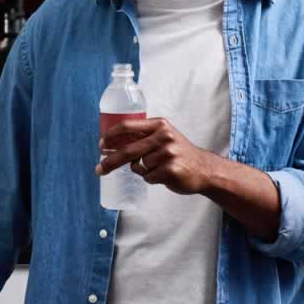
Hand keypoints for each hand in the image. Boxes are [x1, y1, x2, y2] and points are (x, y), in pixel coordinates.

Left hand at [97, 117, 213, 195]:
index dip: (111, 136)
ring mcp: (168, 153)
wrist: (204, 169)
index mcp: (159, 124)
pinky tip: (163, 175)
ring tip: (158, 168)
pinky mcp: (170, 169)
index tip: (101, 145)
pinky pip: (148, 177)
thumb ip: (143, 136)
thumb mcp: (163, 136)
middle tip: (99, 169)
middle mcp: (163, 136)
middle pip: (128, 150)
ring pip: (138, 166)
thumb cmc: (178, 152)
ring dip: (142, 170)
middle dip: (110, 161)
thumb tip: (111, 144)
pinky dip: (150, 178)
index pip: (128, 126)